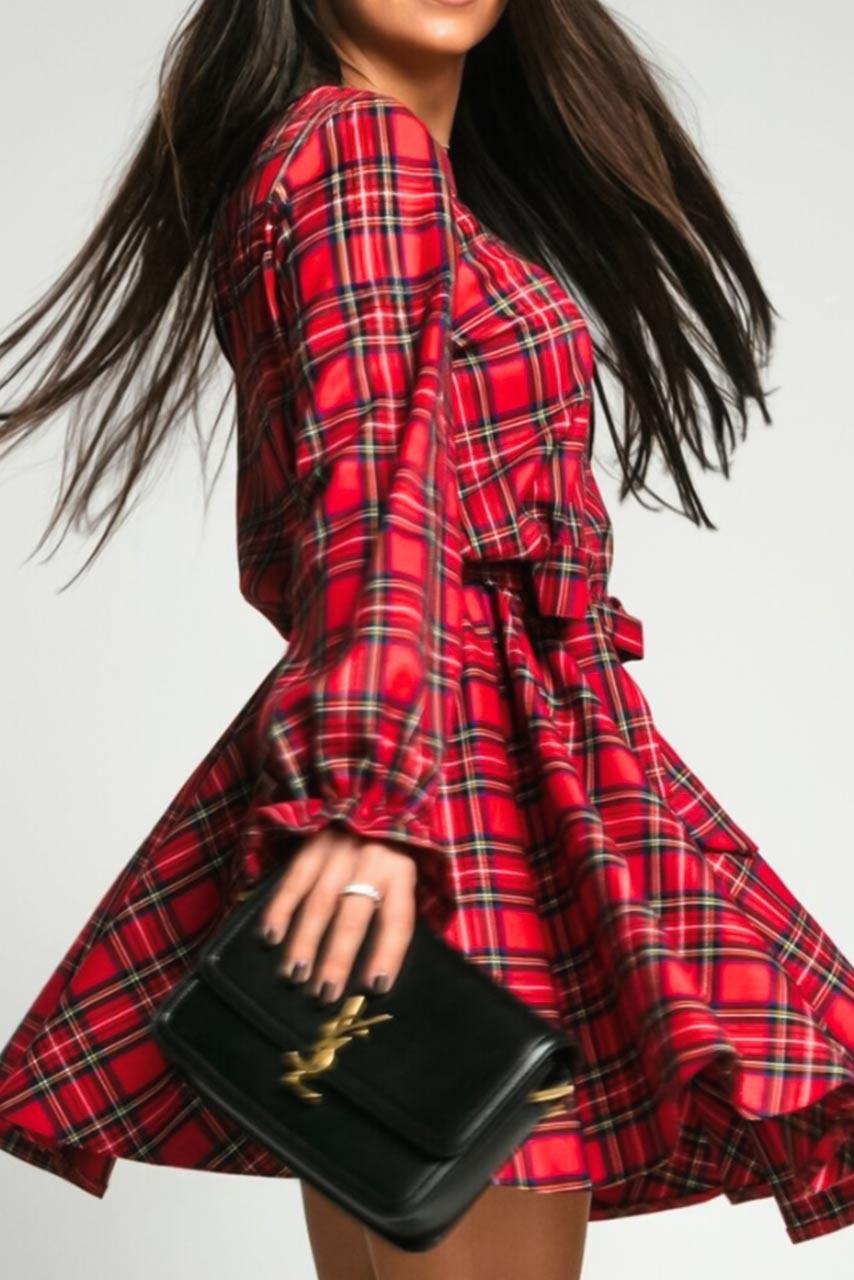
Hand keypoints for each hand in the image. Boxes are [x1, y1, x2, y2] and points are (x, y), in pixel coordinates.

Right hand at [255, 824, 417, 1001]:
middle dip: (338, 957)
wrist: (370, 797)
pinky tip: (270, 938)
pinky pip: (293, 881)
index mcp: (402, 872)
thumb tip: (380, 971)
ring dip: (305, 942)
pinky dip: (280, 910)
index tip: (375, 986)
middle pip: (354, 914)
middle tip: (324, 993)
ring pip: (320, 901)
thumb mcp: (405, 877)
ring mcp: (339, 851)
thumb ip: (395, 913)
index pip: (397, 919)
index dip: (387, 954)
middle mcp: (372, 860)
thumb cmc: (388, 854)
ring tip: (295, 976)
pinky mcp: (311, 844)